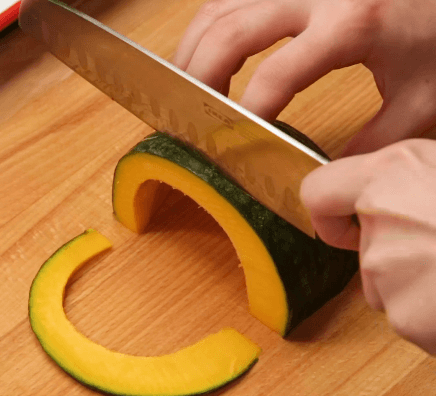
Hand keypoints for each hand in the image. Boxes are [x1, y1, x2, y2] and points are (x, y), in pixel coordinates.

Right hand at [174, 0, 435, 154]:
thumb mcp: (418, 97)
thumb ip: (372, 142)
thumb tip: (328, 176)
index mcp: (349, 24)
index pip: (275, 76)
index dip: (245, 114)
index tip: (230, 145)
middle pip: (231, 33)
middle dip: (201, 80)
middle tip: (190, 118)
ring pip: (219, 9)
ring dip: (193, 50)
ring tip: (187, 90)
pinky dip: (206, 28)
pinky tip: (204, 54)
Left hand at [300, 138, 435, 354]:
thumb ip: (412, 178)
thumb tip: (391, 190)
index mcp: (390, 175)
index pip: (317, 191)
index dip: (327, 213)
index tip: (344, 227)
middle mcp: (379, 223)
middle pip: (363, 248)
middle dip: (396, 252)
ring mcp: (388, 274)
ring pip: (386, 284)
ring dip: (417, 283)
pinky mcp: (406, 318)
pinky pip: (408, 315)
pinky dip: (430, 311)